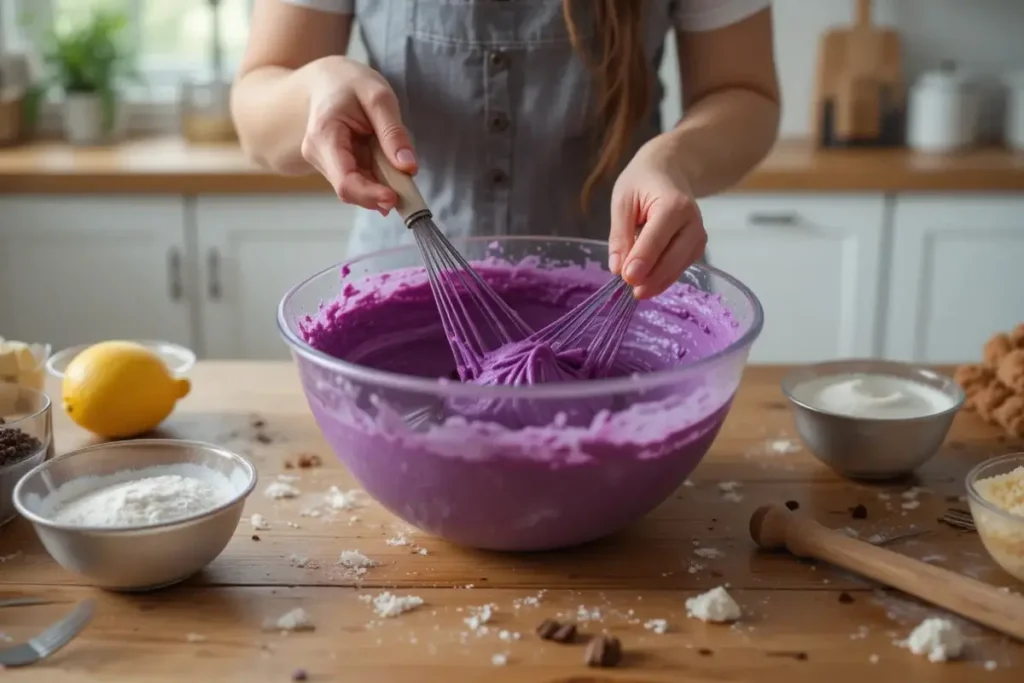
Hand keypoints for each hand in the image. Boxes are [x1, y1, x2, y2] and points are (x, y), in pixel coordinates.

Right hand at [301, 57, 416, 214]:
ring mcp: (324, 162)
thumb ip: (393, 133)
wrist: (326, 80)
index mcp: (324, 135)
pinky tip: (386, 165)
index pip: (345, 181)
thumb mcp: (379, 97)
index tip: (395, 199)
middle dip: (380, 192)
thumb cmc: (351, 83)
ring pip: (356, 188)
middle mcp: (317, 154)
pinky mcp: (333, 166)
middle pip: (351, 189)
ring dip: (380, 185)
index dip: (371, 195)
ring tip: (397, 166)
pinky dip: (377, 180)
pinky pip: (359, 180)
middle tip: (408, 187)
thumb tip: (408, 167)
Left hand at [608, 138, 707, 299]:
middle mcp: (692, 222)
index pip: (657, 239)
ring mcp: (698, 236)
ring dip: (658, 282)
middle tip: (632, 292)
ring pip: (679, 266)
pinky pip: (681, 267)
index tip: (627, 278)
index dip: (642, 260)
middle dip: (652, 277)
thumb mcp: (623, 201)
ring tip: (637, 292)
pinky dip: (665, 278)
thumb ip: (620, 235)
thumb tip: (617, 268)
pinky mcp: (697, 247)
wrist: (669, 170)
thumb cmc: (642, 182)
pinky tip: (649, 285)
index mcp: (673, 205)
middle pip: (673, 257)